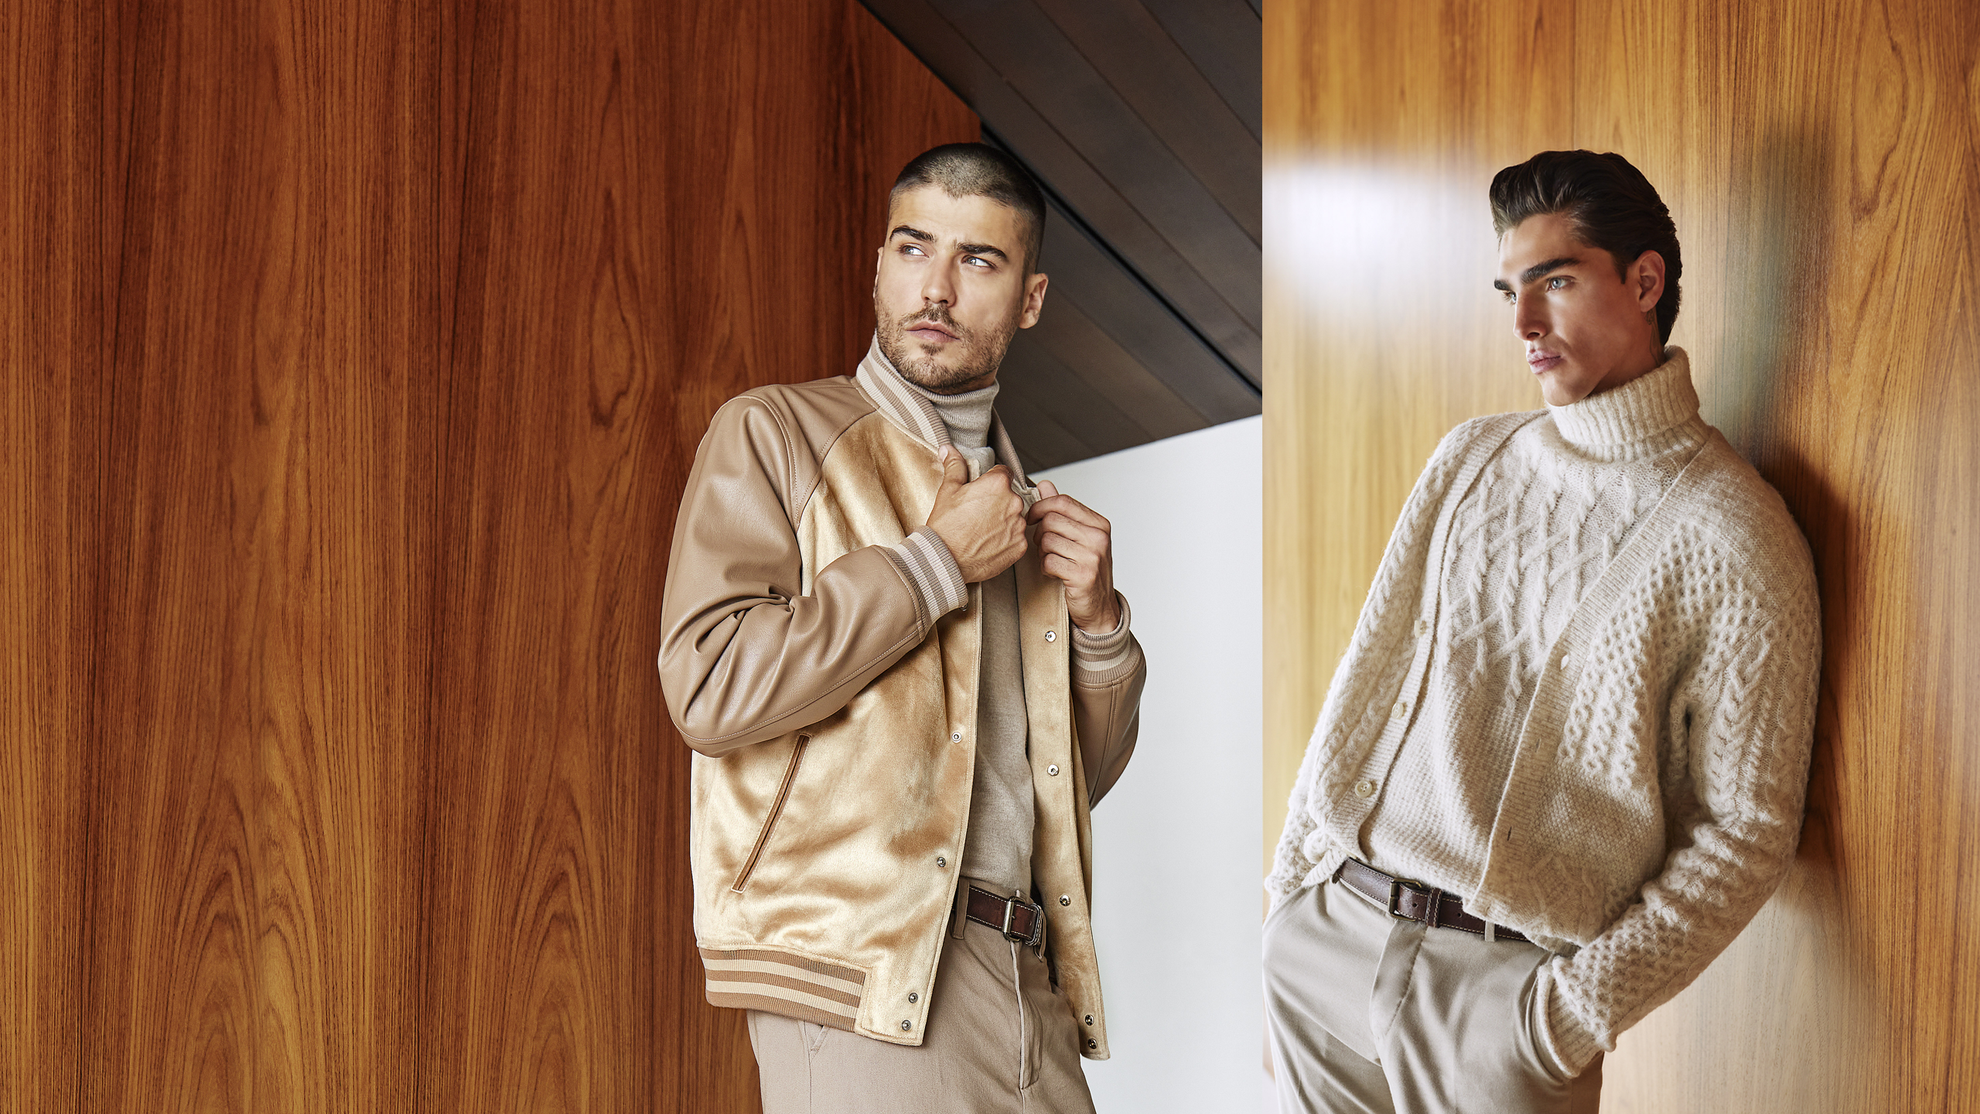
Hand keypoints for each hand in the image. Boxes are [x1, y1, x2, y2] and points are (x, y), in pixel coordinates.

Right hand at [925, 447, 1026, 582]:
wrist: (945, 560)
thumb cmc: (946, 527)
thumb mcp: (948, 491)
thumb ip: (954, 467)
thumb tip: (949, 450)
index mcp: (998, 484)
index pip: (1004, 473)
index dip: (992, 481)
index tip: (983, 491)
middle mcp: (1014, 503)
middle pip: (1011, 496)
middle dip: (998, 502)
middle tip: (978, 514)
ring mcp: (1019, 526)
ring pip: (1014, 517)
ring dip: (1003, 521)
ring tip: (982, 530)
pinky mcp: (1020, 546)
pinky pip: (1016, 538)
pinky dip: (1006, 540)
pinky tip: (988, 543)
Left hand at [1026, 479, 1119, 632]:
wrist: (1099, 607)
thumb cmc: (1087, 570)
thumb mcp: (1079, 537)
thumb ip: (1062, 511)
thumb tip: (1045, 485)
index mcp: (1099, 524)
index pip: (1062, 501)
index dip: (1040, 506)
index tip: (1031, 517)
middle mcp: (1098, 538)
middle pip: (1051, 520)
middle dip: (1039, 534)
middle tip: (1044, 547)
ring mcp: (1092, 556)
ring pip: (1046, 540)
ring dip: (1041, 552)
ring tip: (1051, 560)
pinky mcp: (1082, 575)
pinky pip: (1048, 561)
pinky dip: (1044, 567)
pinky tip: (1053, 572)